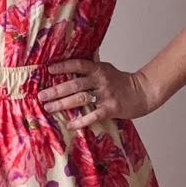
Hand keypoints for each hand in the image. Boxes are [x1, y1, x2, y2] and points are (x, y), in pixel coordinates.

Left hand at [38, 55, 156, 128]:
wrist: (144, 92)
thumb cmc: (122, 82)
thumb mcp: (107, 69)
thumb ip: (91, 67)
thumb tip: (73, 62)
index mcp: (99, 69)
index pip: (78, 65)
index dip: (63, 66)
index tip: (48, 70)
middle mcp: (101, 80)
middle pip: (75, 84)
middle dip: (56, 90)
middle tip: (41, 96)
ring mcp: (106, 95)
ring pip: (80, 99)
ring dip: (62, 104)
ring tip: (49, 108)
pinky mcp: (111, 109)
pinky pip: (93, 115)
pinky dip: (81, 121)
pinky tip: (70, 124)